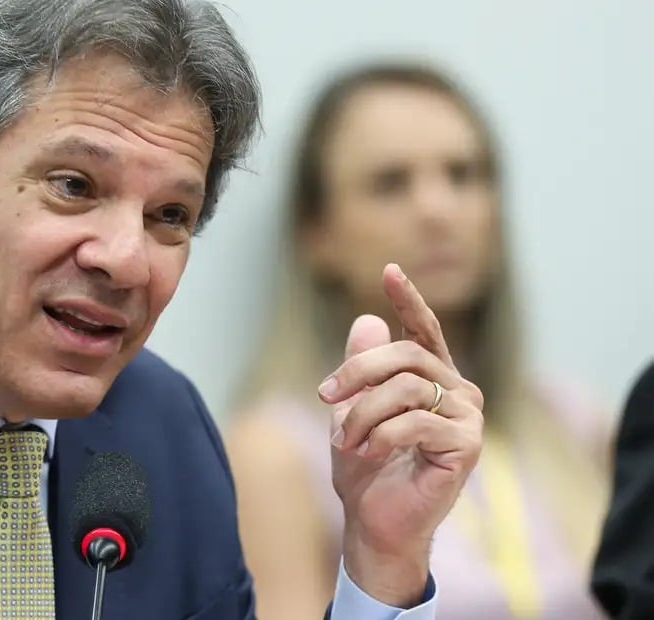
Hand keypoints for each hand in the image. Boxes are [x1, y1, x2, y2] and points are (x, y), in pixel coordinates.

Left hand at [318, 263, 483, 606]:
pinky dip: (379, 437)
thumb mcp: (353, 411)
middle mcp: (458, 391)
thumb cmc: (366, 470)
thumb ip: (363, 369)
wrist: (375, 522)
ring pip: (405, 389)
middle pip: (406, 355)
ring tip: (346, 440)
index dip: (408, 299)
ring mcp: (468, 417)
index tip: (389, 270)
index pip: (424, 330)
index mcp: (433, 379)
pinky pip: (414, 423)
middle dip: (357, 371)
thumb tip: (366, 320)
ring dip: (362, 414)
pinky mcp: (467, 445)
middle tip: (324, 394)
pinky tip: (369, 453)